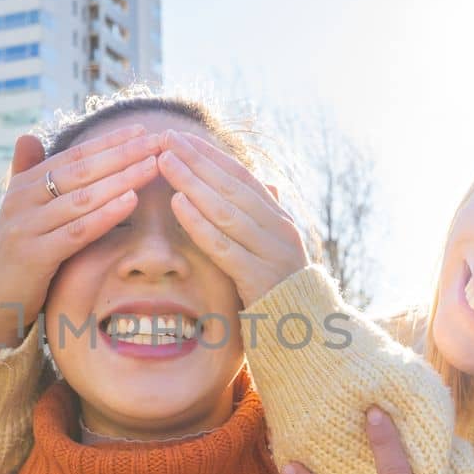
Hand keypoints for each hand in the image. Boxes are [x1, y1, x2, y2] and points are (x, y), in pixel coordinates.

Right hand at [0, 127, 163, 353]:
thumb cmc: (17, 252)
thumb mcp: (20, 211)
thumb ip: (26, 174)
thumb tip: (27, 136)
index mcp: (23, 185)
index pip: (73, 156)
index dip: (108, 142)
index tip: (142, 130)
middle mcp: (22, 200)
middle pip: (81, 172)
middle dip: (122, 154)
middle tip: (157, 141)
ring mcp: (27, 227)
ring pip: (83, 198)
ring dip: (122, 179)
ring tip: (153, 166)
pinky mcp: (34, 255)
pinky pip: (78, 231)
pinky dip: (106, 214)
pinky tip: (132, 200)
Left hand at [156, 129, 311, 306]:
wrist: (308, 335)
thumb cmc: (279, 292)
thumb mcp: (271, 251)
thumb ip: (263, 221)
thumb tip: (267, 186)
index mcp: (279, 219)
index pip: (242, 177)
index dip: (211, 156)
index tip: (183, 138)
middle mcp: (278, 230)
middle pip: (231, 187)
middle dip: (197, 160)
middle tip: (167, 138)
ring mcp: (271, 253)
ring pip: (225, 210)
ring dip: (192, 182)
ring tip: (165, 163)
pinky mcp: (259, 279)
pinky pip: (223, 245)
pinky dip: (198, 222)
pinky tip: (177, 203)